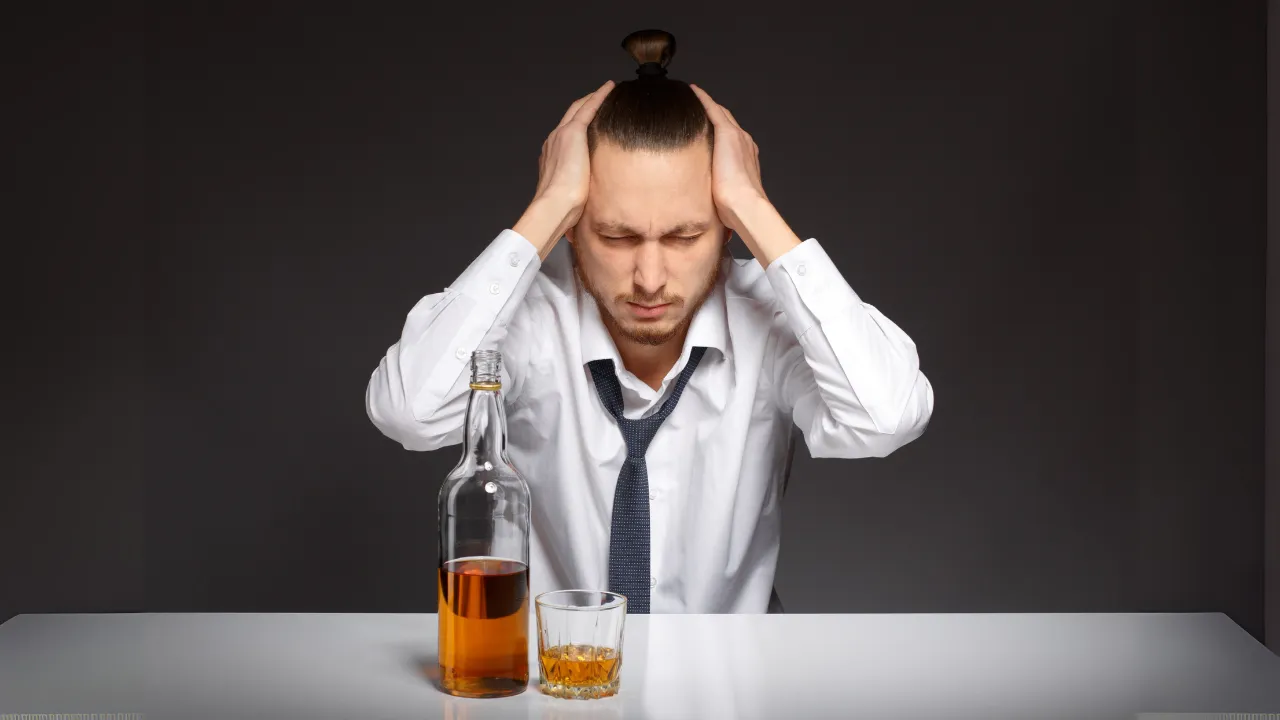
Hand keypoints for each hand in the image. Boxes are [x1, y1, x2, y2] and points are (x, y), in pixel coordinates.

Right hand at [514, 80, 613, 257]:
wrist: (554, 207)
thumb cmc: (561, 211)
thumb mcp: (571, 201)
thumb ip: (576, 201)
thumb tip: (578, 227)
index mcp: (552, 157)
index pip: (567, 136)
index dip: (579, 126)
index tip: (591, 123)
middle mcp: (554, 141)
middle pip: (571, 116)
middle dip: (585, 106)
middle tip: (600, 98)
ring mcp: (561, 135)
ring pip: (579, 108)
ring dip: (593, 98)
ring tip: (607, 91)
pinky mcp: (572, 133)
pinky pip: (588, 107)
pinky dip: (599, 96)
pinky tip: (610, 88)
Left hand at [689, 84, 767, 234]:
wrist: (745, 205)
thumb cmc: (735, 209)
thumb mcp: (725, 198)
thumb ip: (717, 194)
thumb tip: (707, 208)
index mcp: (745, 157)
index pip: (729, 138)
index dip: (717, 130)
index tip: (705, 127)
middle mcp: (744, 143)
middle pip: (725, 121)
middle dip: (712, 114)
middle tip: (695, 108)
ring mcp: (737, 136)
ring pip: (719, 113)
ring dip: (706, 105)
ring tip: (690, 98)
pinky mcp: (728, 133)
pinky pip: (712, 109)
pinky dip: (703, 99)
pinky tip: (692, 91)